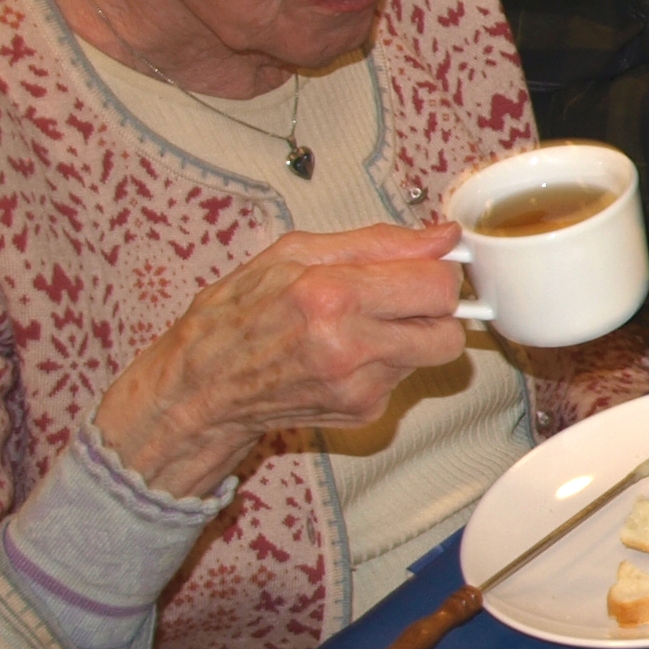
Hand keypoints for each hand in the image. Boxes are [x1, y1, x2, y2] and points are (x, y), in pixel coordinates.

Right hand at [93, 222, 471, 499]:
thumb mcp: (293, 253)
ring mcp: (357, 388)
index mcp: (331, 297)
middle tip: (402, 297)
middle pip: (449, 330)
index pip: (437, 285)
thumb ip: (378, 241)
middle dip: (436, 309)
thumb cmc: (236, 316)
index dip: (438, 271)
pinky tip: (346, 353)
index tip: (426, 266)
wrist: (199, 389)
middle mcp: (349, 348)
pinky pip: (404, 377)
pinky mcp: (362, 412)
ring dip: (411, 335)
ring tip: (363, 324)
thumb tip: (441, 236)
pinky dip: (387, 362)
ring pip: (431, 354)